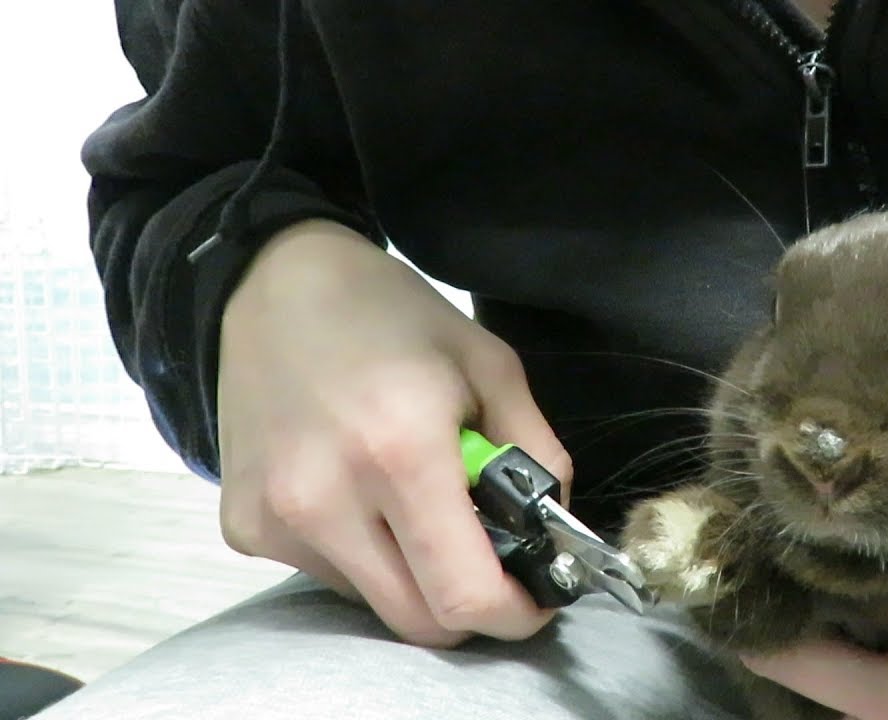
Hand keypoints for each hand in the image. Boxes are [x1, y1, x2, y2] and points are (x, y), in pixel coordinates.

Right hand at [215, 219, 571, 647]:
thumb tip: (556, 536)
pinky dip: (360, 554)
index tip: (534, 599)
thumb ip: (537, 455)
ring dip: (411, 575)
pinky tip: (357, 491)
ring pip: (373, 603)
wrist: (272, 283)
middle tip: (485, 554)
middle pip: (420, 622)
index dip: (514, 615)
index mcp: (401, 452)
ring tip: (409, 498)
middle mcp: (326, 499)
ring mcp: (276, 520)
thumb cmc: (391, 317)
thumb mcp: (491, 366)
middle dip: (468, 604)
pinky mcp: (243, 528)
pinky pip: (327, 576)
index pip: (464, 596)